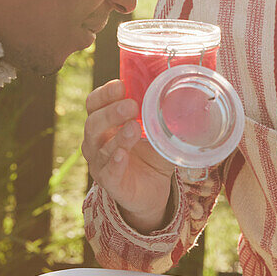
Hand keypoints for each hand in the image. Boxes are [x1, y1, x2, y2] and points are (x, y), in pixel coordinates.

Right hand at [82, 79, 176, 231]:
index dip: (104, 94)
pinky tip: (122, 154)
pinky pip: (109, 172)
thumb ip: (162, 114)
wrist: (153, 190)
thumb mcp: (157, 131)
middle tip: (131, 105)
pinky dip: (115, 162)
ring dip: (119, 136)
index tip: (120, 85)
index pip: (94, 104)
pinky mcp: (110, 183)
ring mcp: (100, 164)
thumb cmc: (150, 155)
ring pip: (101, 148)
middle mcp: (95, 143)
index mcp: (103, 124)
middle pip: (93, 123)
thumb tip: (182, 90)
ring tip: (134, 127)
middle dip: (111, 112)